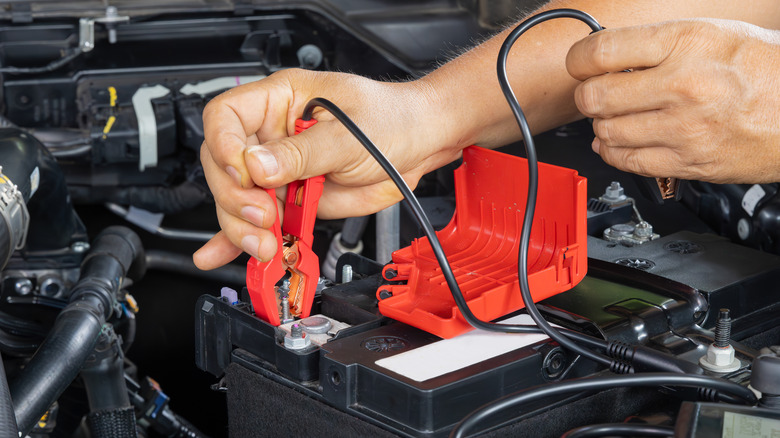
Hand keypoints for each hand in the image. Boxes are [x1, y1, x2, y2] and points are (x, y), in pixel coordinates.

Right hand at [193, 69, 461, 269]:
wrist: (417, 146)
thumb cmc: (388, 121)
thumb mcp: (347, 134)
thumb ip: (302, 152)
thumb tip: (257, 166)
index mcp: (279, 101)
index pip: (226, 117)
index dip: (224, 146)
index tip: (244, 174)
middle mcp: (271, 136)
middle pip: (224, 166)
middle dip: (236, 197)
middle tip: (263, 215)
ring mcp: (278, 171)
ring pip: (236, 200)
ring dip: (241, 226)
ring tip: (264, 242)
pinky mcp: (289, 201)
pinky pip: (255, 221)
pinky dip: (237, 240)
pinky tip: (218, 253)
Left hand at [566, 19, 779, 183]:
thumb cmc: (764, 70)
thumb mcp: (714, 34)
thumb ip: (658, 45)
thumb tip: (608, 56)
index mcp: (687, 44)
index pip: (603, 51)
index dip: (579, 59)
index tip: (579, 64)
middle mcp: (684, 85)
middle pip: (596, 96)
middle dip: (587, 95)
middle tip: (595, 93)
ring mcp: (685, 128)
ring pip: (607, 132)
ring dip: (602, 125)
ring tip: (614, 117)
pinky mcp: (688, 162)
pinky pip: (627, 162)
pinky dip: (613, 153)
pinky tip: (619, 142)